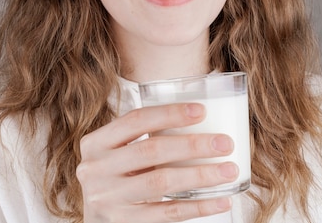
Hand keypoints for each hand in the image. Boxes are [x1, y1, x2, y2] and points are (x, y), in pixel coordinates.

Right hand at [77, 103, 237, 221]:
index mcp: (94, 143)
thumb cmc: (113, 178)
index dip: (169, 114)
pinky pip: (167, 213)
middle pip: (150, 150)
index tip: (201, 111)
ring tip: (229, 169)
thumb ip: (137, 139)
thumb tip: (195, 119)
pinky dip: (198, 206)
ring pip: (161, 182)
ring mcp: (108, 198)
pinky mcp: (123, 222)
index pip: (134, 120)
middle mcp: (96, 169)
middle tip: (224, 143)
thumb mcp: (113, 154)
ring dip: (200, 175)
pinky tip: (220, 200)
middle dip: (192, 145)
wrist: (93, 219)